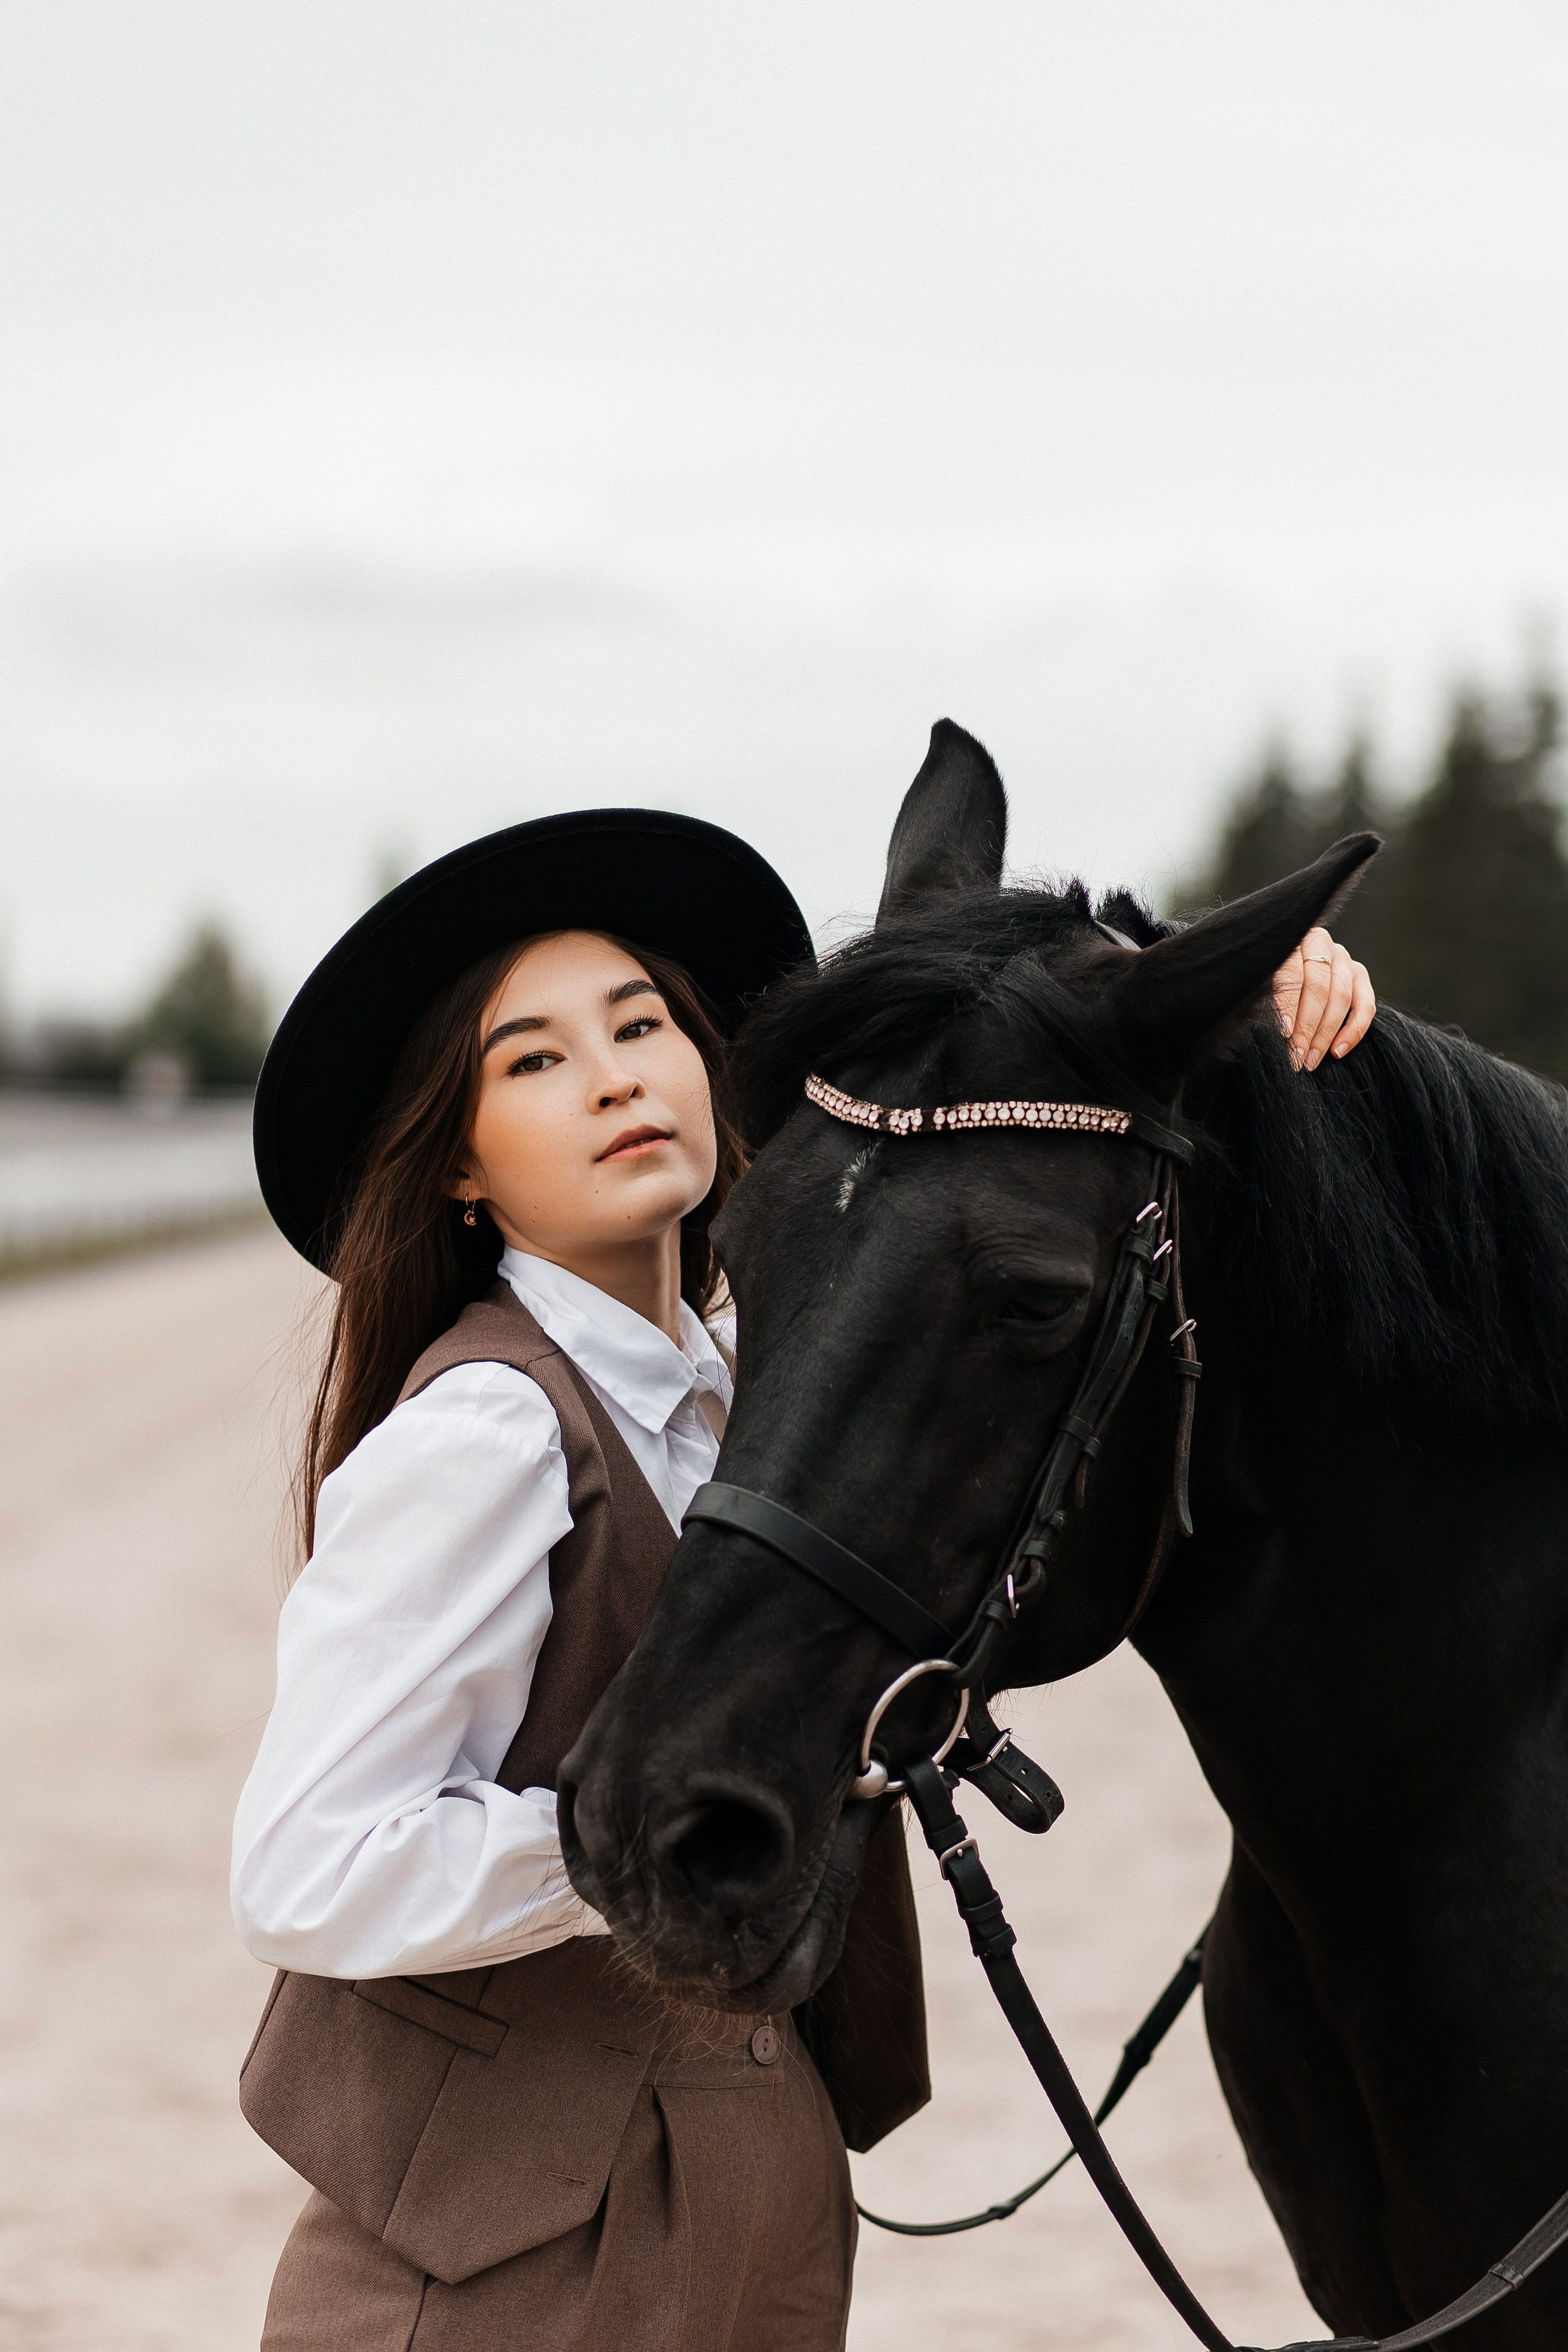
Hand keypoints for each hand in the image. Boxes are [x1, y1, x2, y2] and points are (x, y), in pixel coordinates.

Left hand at [1273, 927, 1375, 1070]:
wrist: (1286, 965)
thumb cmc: (1264, 979)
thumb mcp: (1257, 980)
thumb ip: (1261, 995)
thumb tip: (1268, 1029)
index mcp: (1291, 940)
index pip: (1292, 972)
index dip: (1288, 1005)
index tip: (1283, 1034)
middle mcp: (1320, 944)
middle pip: (1320, 987)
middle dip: (1307, 1027)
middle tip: (1295, 1056)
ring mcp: (1343, 958)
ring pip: (1342, 997)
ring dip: (1326, 1034)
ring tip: (1310, 1060)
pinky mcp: (1359, 975)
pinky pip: (1365, 1005)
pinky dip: (1354, 1031)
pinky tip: (1337, 1051)